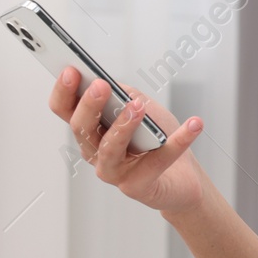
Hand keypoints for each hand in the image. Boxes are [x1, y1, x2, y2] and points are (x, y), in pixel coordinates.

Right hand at [49, 66, 208, 212]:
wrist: (183, 176)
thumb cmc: (156, 139)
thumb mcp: (140, 108)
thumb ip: (124, 96)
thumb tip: (113, 87)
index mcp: (90, 131)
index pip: (65, 111)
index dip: (63, 92)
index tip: (71, 71)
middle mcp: (96, 153)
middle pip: (82, 129)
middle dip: (89, 106)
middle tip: (102, 86)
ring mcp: (114, 172)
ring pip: (110, 148)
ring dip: (124, 125)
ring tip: (138, 106)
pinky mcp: (138, 187)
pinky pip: (158, 161)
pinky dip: (179, 141)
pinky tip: (194, 124)